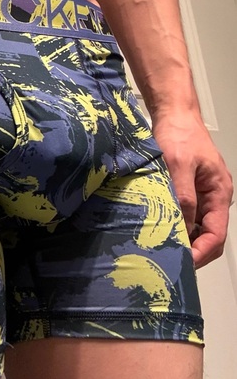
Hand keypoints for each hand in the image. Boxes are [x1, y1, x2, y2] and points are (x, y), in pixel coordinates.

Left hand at [151, 110, 232, 267]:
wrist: (174, 115)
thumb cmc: (179, 135)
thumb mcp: (179, 166)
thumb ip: (183, 196)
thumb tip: (182, 228)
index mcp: (219, 193)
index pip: (217, 234)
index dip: (202, 252)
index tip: (183, 263)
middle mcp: (213, 198)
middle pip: (208, 235)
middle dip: (193, 251)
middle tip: (169, 263)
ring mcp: (201, 195)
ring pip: (196, 228)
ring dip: (183, 240)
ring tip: (162, 251)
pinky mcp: (187, 190)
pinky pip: (185, 215)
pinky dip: (175, 226)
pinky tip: (159, 232)